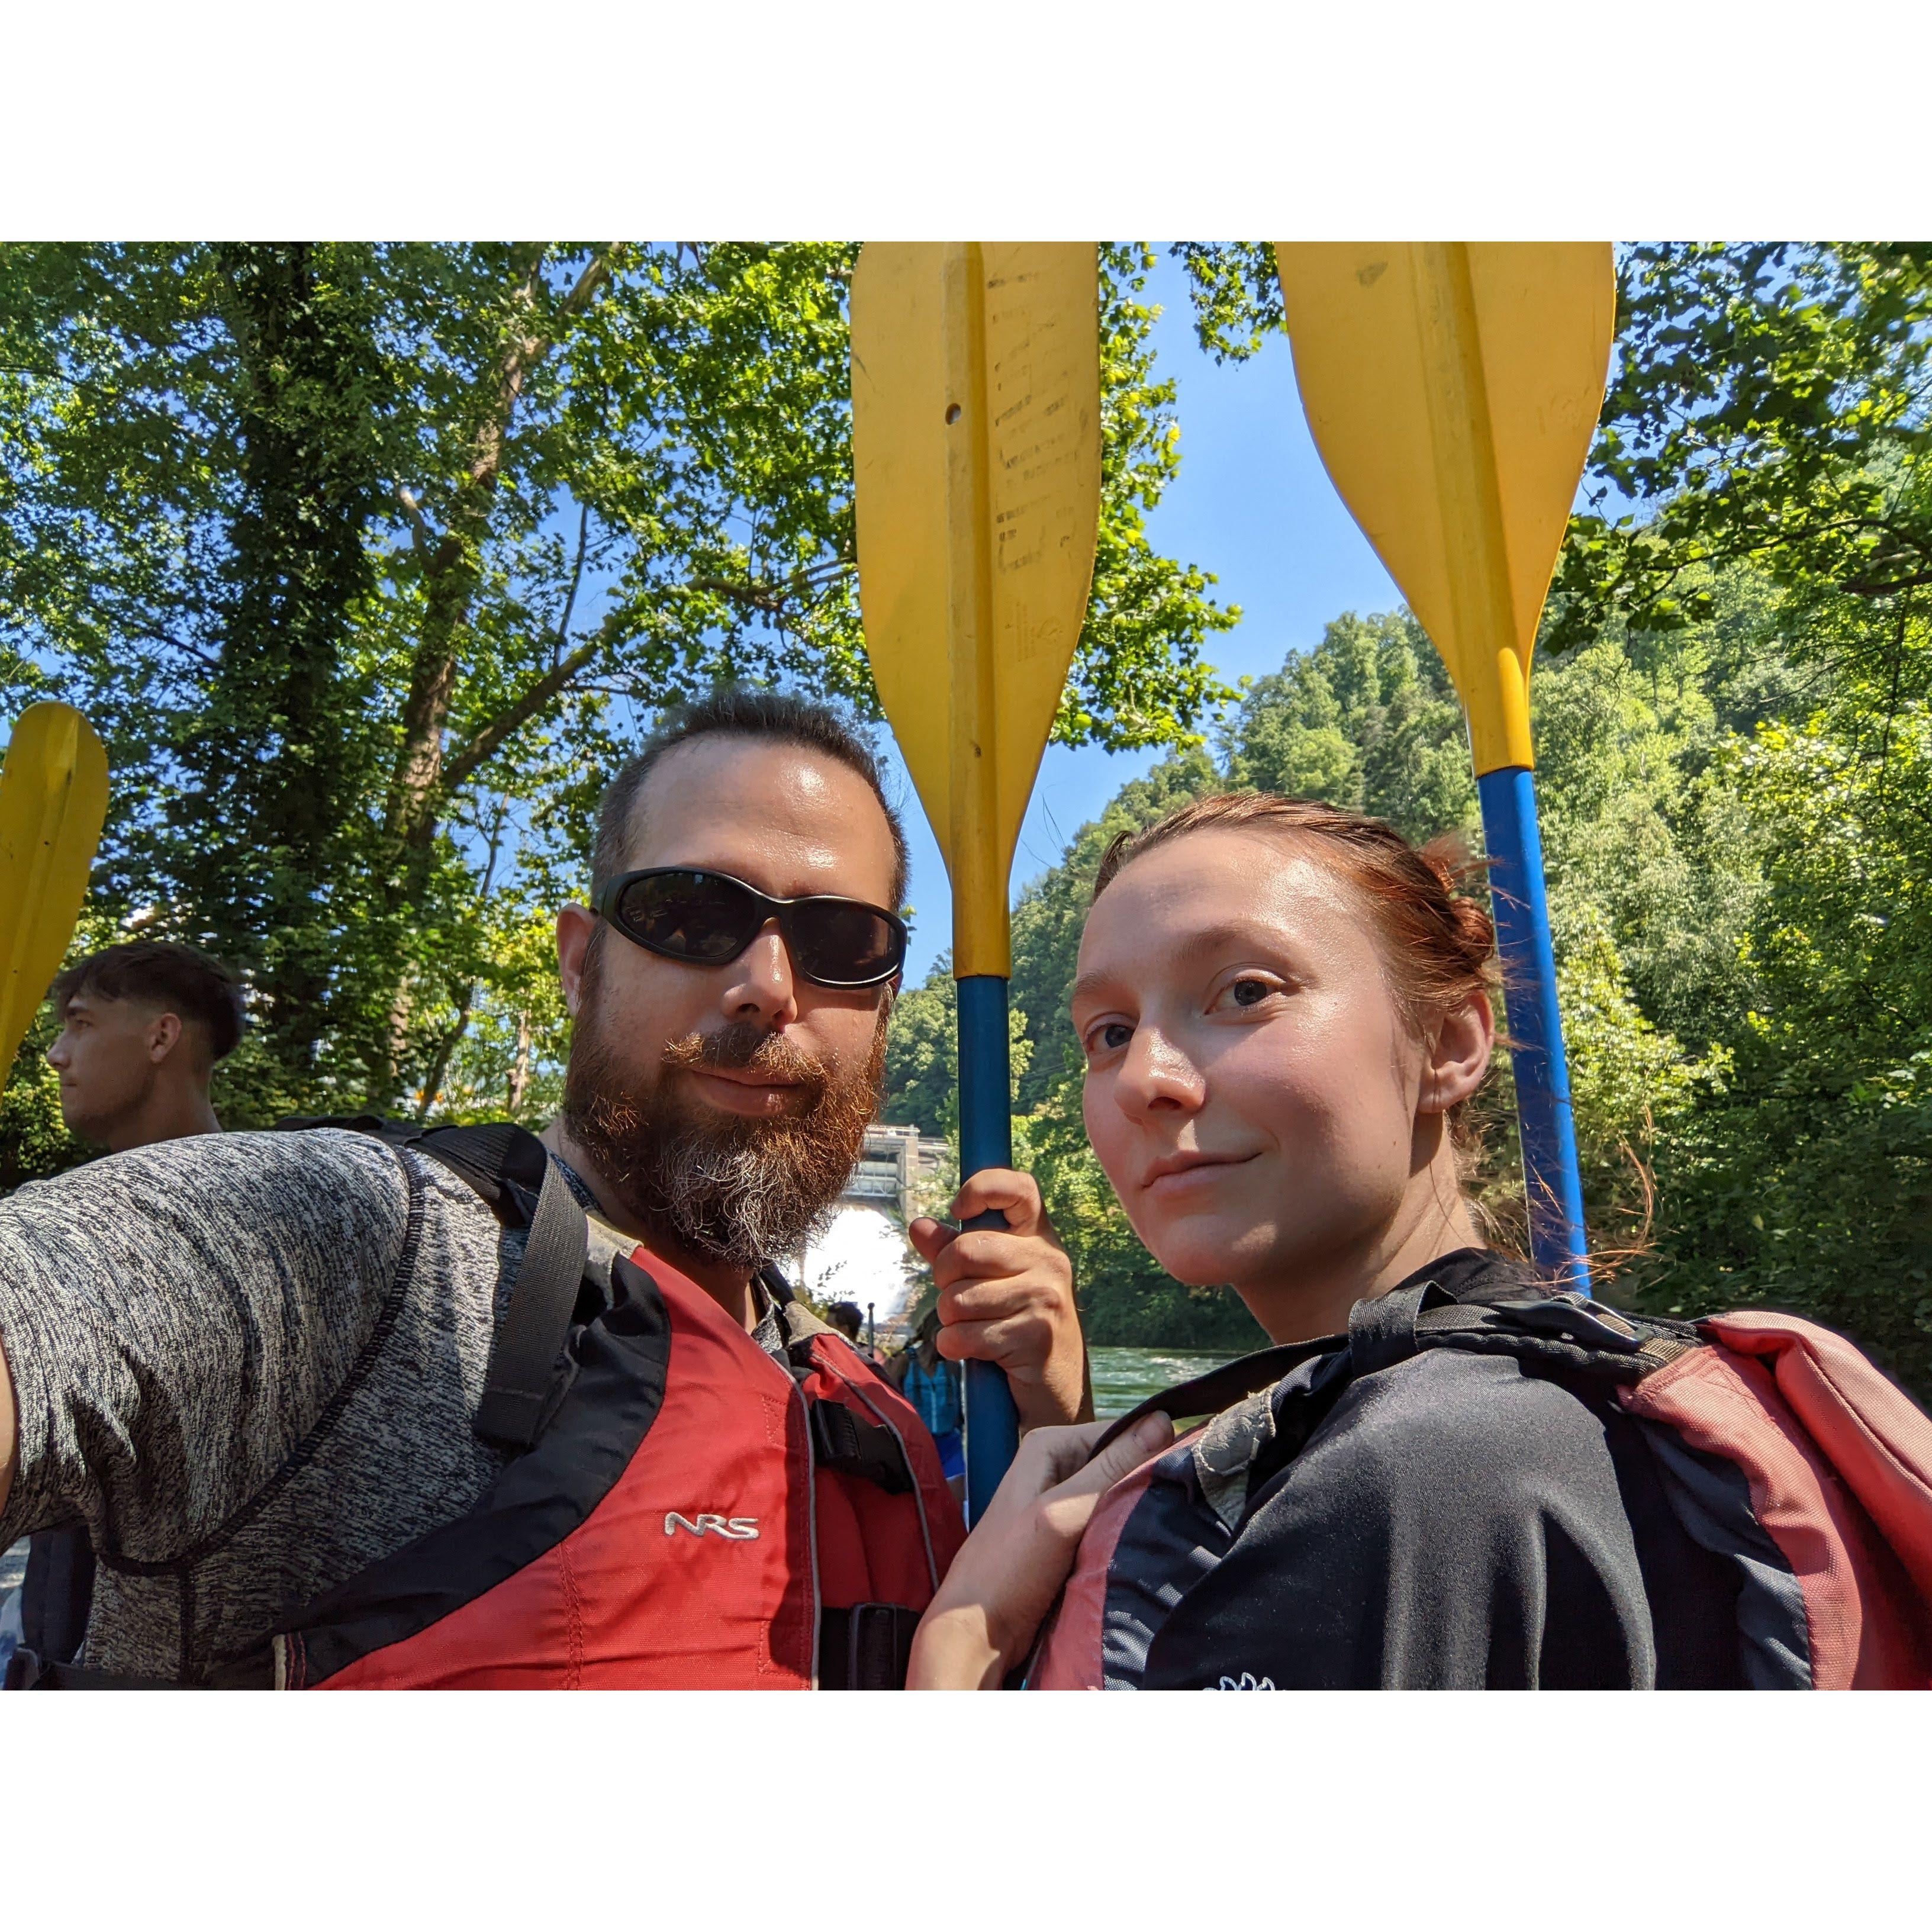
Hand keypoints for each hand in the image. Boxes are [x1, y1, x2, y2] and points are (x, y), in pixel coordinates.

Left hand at [907, 1411, 1175, 1688]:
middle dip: (1145, 1480)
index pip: (1118, 1432)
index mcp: (1047, 1446)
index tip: (1186, 1469)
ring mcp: (1061, 1503)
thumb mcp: (1062, 1513)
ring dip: (1138, 1509)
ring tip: (1170, 1523)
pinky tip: (1145, 1542)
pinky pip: (1108, 1522)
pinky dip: (1125, 1531)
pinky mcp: (1068, 1536)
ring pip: (1117, 1494)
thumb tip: (1163, 1421)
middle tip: (1181, 1502)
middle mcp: (1055, 1467)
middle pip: (1118, 1463)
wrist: (978, 1634)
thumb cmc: (1009, 1570)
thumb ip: (1110, 1469)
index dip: (1152, 1448)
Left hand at [909, 1169, 1085, 1428]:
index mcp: (1038, 1237)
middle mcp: (1048, 1259)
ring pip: (958, 1298)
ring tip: (971, 1327)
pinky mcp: (1035, 1335)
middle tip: (957, 1296)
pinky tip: (972, 1350)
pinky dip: (954, 1347)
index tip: (958, 1208)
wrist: (1057, 1384)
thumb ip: (954, 1250)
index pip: (1020, 1188)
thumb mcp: (992, 1279)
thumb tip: (919, 1226)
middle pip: (965, 1250)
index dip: (983, 1187)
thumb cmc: (1017, 1322)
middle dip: (944, 1279)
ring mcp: (1045, 1296)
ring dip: (949, 1321)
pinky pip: (964, 1335)